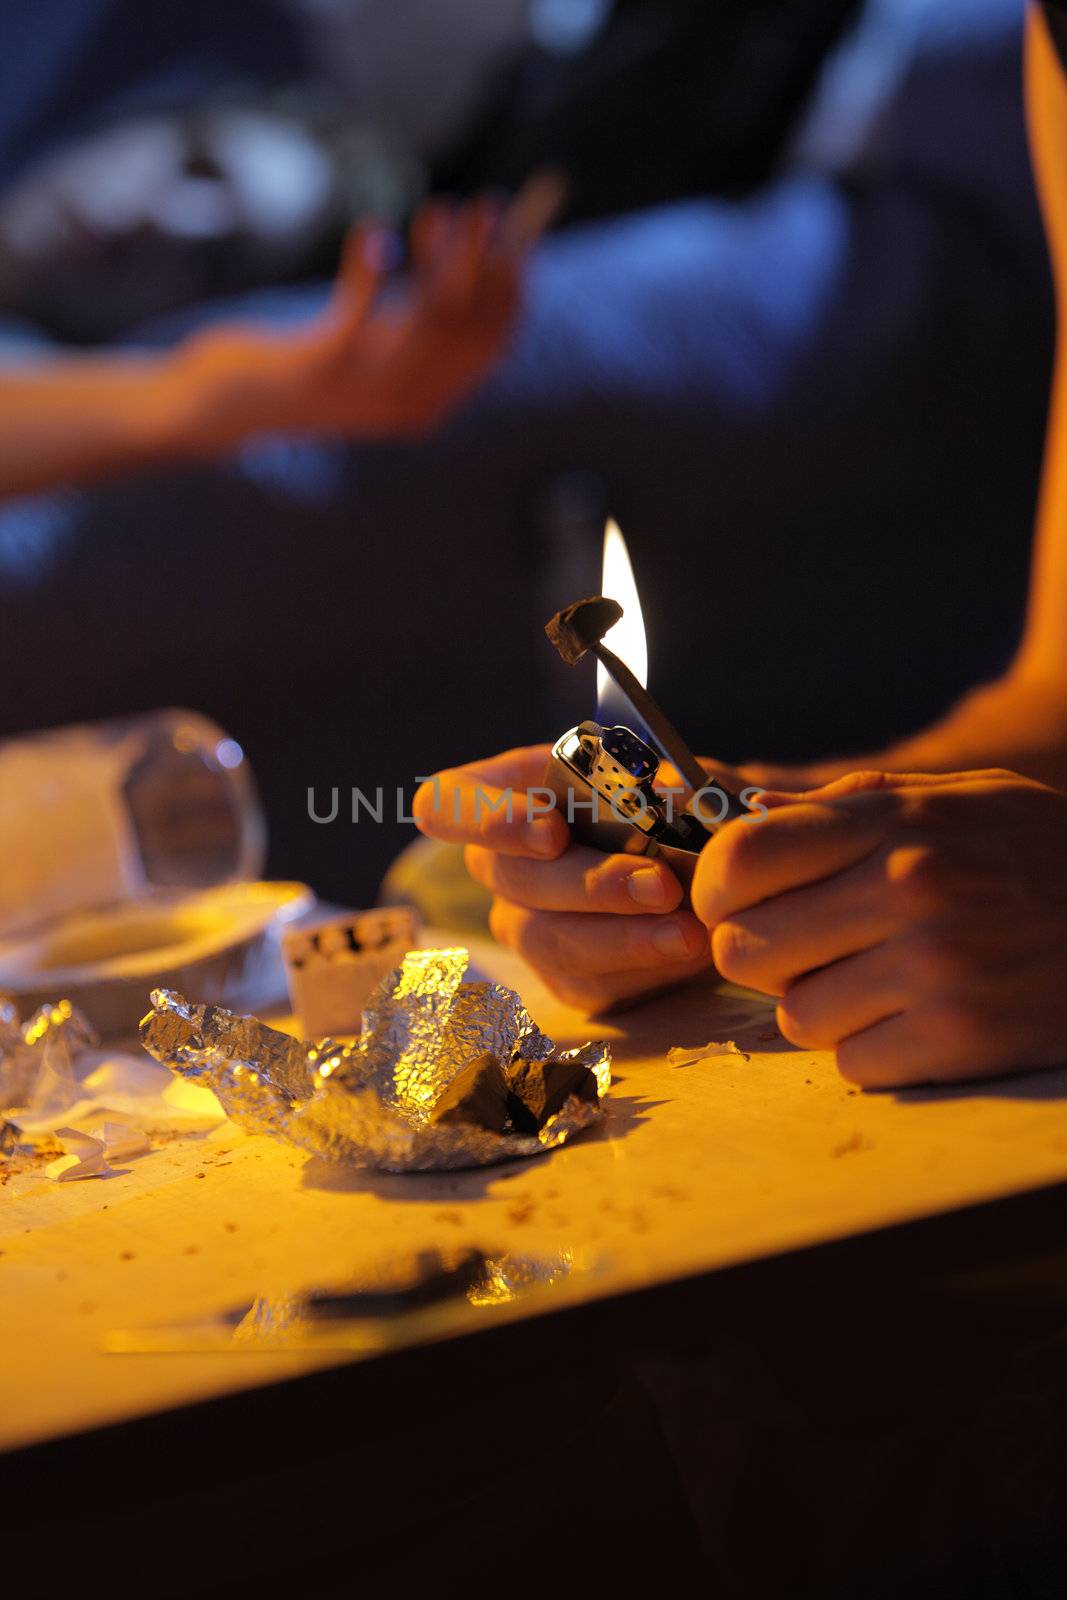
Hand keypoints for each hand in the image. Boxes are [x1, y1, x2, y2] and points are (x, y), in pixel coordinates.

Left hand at [170, 176, 561, 448]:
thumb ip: (414, 326)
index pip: (492, 346)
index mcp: (430, 404)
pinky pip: (360, 311)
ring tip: (440, 209)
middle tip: (488, 204)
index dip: (511, 288)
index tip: (517, 236)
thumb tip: (464, 257)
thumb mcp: (371, 349)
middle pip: (468, 328)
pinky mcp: (322, 369)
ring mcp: (367, 391)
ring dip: (442, 257)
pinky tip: (372, 232)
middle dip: (486, 261)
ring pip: (426, 318)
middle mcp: (408, 404)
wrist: (226, 406)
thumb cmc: (302, 366)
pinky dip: (370, 266)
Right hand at [413, 746, 712, 1011]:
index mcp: (501, 795)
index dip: (487, 819)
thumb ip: (667, 784)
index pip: (447, 803)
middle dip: (589, 884)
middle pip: (511, 877)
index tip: (552, 831)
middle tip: (659, 885)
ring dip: (622, 937)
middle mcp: (498, 864)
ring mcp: (524, 925)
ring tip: (687, 932)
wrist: (706, 866)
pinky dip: (641, 969)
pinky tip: (686, 952)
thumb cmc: (673, 803)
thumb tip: (668, 806)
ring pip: (547, 940)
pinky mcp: (563, 978)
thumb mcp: (673, 776)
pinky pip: (586, 983)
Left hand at [691, 768, 1066, 1086]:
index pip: (738, 861)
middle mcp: (908, 890)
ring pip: (795, 1016)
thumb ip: (844, 805)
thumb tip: (740, 815)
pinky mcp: (964, 1040)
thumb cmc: (1038, 851)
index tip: (739, 904)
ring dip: (822, 1008)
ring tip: (878, 981)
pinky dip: (872, 1051)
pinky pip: (852, 1065)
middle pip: (745, 949)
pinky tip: (916, 1019)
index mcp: (891, 822)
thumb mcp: (951, 798)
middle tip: (808, 949)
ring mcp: (936, 969)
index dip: (718, 892)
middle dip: (763, 957)